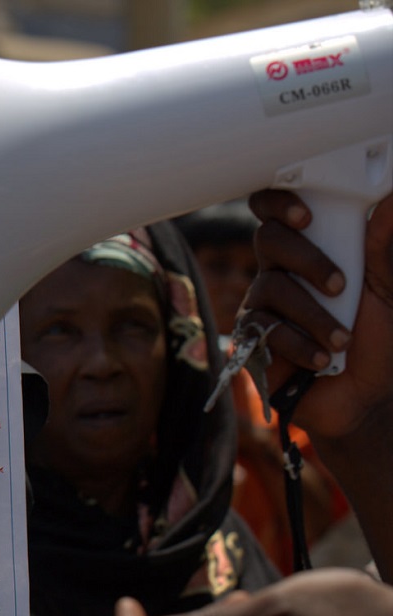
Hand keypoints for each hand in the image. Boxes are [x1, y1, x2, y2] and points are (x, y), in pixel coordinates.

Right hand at [238, 191, 392, 441]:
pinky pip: (264, 330)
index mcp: (306, 252)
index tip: (306, 216)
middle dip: (306, 260)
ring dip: (313, 315)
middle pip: (268, 240)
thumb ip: (382, 247)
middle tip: (339, 285)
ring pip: (270, 287)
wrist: (365, 396)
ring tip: (341, 341)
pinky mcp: (252, 340)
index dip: (279, 203)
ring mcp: (261, 306)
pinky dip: (298, 345)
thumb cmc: (377, 340)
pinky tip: (320, 359)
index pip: (276, 212)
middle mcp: (277, 273)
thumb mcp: (386, 290)